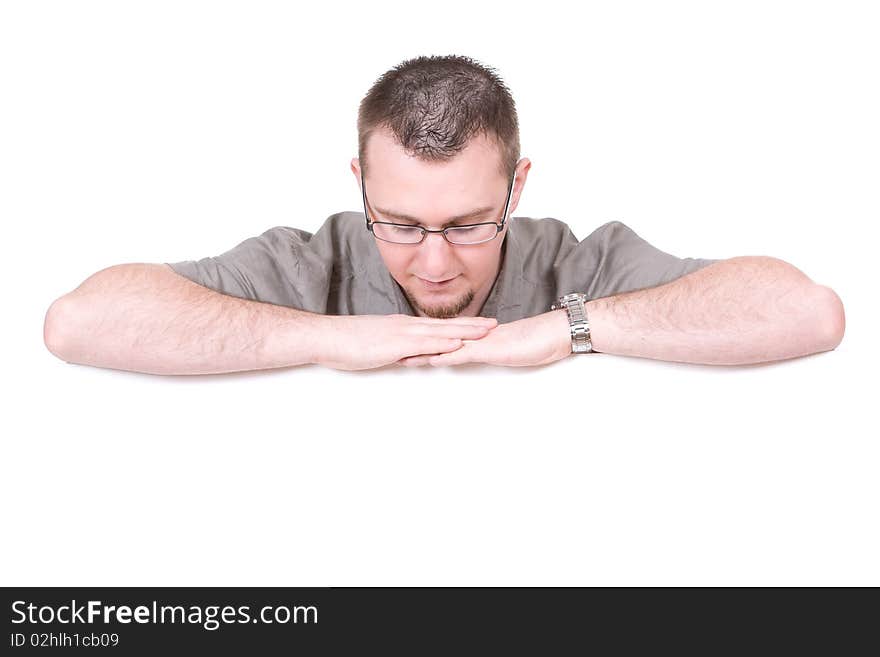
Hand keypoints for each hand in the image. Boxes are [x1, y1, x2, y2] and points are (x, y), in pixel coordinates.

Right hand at [313, 313, 498, 370]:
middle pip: (445, 325)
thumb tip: (407, 356)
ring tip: (486, 332)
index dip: (459, 324)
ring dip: (464, 332)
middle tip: (494, 324)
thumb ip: (394, 348)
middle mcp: (405, 326)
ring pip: (439, 332)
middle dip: (471, 325)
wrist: (327, 337)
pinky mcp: (393, 345)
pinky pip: (422, 345)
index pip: (436, 325)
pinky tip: (456, 345)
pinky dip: (442, 344)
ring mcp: (401, 334)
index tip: (478, 324)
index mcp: (402, 326)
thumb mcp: (376, 345)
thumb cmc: (346, 342)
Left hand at [398, 309, 572, 367]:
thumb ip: (485, 351)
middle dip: (411, 346)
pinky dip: (446, 356)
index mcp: (473, 337)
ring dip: (421, 352)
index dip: (418, 342)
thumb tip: (470, 356)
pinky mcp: (490, 349)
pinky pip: (464, 353)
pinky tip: (430, 360)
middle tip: (386, 350)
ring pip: (444, 346)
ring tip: (398, 357)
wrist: (554, 333)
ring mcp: (479, 342)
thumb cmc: (533, 342)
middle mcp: (472, 336)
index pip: (440, 339)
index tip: (398, 346)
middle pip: (435, 340)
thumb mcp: (502, 350)